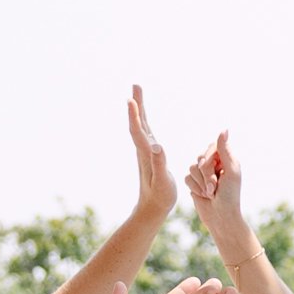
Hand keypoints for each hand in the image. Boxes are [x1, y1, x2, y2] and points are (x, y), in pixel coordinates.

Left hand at [124, 83, 173, 227]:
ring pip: (141, 125)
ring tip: (137, 94)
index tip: (130, 99)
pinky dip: (144, 119)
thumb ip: (160, 163)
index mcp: (146, 154)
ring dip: (139, 109)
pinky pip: (145, 132)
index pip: (138, 131)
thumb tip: (157, 146)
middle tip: (136, 85)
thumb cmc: (160, 197)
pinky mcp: (150, 154)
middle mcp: (144, 150)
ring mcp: (146, 151)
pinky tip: (145, 117)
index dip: (134, 115)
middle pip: (138, 122)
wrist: (151, 208)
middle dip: (136, 104)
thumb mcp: (163, 182)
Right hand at [185, 128, 250, 249]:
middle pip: (199, 158)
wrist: (220, 217)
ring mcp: (203, 174)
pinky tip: (203, 196)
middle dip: (206, 175)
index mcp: (226, 159)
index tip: (217, 173)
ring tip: (210, 194)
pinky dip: (194, 188)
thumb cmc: (230, 196)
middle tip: (214, 188)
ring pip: (191, 168)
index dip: (210, 161)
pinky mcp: (194, 183)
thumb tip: (224, 129)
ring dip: (201, 183)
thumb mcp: (231, 171)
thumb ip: (225, 150)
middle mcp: (214, 164)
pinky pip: (186, 178)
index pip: (211, 148)